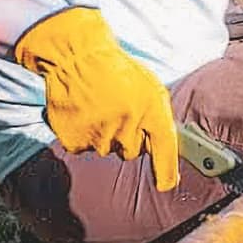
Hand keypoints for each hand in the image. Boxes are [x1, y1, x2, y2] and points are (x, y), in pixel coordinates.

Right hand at [11, 6, 181, 189]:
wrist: (75, 58)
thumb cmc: (115, 72)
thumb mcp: (148, 87)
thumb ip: (158, 116)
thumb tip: (160, 145)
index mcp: (150, 110)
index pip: (164, 148)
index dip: (166, 170)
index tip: (167, 183)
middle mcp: (127, 126)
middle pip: (131, 151)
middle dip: (128, 137)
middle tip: (118, 111)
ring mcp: (100, 136)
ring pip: (107, 149)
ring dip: (105, 134)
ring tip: (98, 106)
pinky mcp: (76, 141)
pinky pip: (84, 148)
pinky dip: (83, 135)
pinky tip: (83, 112)